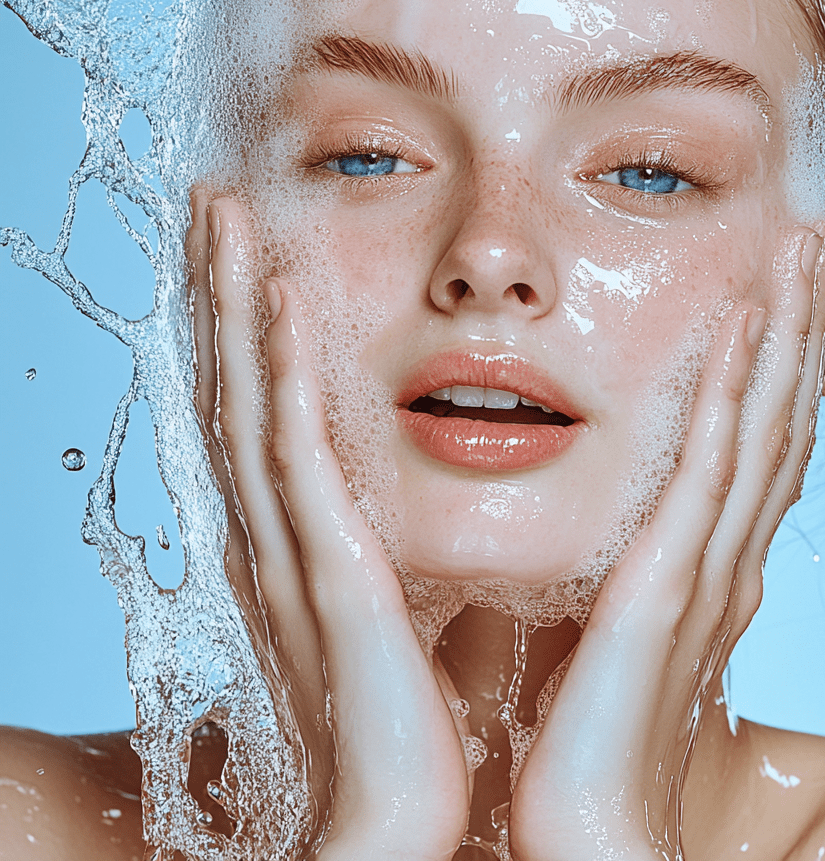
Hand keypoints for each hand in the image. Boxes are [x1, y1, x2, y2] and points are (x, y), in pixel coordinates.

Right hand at [188, 195, 470, 859]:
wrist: (407, 814)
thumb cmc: (407, 716)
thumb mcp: (397, 613)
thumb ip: (393, 555)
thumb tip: (430, 510)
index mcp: (300, 538)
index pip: (261, 410)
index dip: (246, 329)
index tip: (250, 252)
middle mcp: (277, 531)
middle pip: (238, 385)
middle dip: (221, 291)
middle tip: (216, 203)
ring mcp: (292, 547)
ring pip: (249, 398)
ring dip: (235, 305)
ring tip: (225, 216)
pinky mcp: (327, 569)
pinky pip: (294, 453)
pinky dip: (281, 374)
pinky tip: (279, 302)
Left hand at [510, 230, 824, 860]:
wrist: (583, 830)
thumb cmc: (581, 733)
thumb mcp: (596, 628)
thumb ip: (606, 571)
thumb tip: (584, 527)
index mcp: (704, 567)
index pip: (753, 447)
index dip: (775, 369)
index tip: (779, 295)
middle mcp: (725, 559)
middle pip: (777, 422)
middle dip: (800, 331)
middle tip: (815, 247)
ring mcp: (709, 569)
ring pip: (763, 428)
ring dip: (784, 338)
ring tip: (800, 257)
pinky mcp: (674, 585)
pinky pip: (713, 469)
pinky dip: (733, 394)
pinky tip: (743, 328)